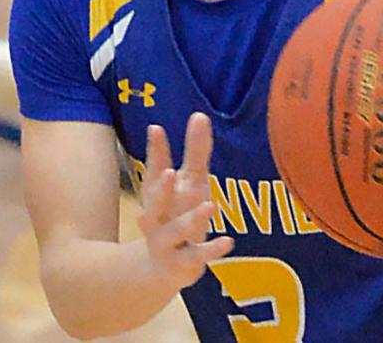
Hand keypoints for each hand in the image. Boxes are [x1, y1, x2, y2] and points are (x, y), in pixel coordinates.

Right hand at [137, 112, 233, 289]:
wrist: (163, 268)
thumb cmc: (178, 214)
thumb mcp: (189, 182)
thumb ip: (195, 151)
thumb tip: (199, 115)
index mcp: (157, 195)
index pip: (153, 171)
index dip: (155, 151)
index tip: (156, 128)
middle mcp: (156, 217)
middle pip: (155, 202)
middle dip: (161, 188)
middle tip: (169, 172)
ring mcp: (167, 242)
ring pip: (175, 231)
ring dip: (190, 220)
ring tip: (209, 206)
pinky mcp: (183, 263)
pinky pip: (197, 256)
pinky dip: (211, 250)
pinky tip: (228, 241)